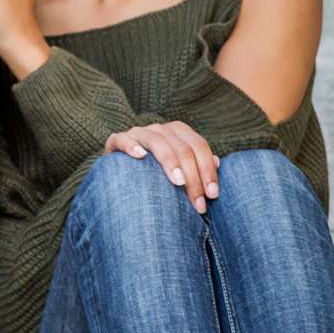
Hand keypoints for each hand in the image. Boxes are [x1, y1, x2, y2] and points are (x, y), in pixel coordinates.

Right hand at [104, 122, 220, 214]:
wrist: (121, 171)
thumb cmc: (155, 173)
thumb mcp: (179, 169)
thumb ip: (197, 165)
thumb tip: (217, 162)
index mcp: (178, 132)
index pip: (199, 146)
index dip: (208, 170)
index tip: (212, 195)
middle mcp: (159, 129)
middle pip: (182, 147)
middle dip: (193, 177)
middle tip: (198, 203)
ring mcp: (138, 133)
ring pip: (157, 141)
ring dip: (170, 161)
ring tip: (178, 182)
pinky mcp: (116, 140)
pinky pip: (123, 139)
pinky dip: (132, 146)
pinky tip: (140, 157)